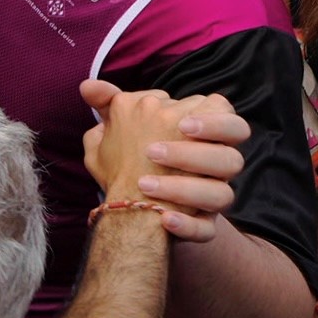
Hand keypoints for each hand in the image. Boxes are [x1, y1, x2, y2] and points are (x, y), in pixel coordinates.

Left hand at [76, 82, 249, 242]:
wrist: (131, 200)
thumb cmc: (131, 155)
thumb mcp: (119, 128)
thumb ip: (109, 103)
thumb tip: (87, 87)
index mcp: (203, 136)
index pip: (228, 119)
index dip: (215, 121)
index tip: (181, 124)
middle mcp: (214, 167)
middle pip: (231, 158)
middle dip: (195, 154)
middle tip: (153, 152)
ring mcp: (210, 199)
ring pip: (222, 195)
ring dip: (184, 189)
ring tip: (144, 186)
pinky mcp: (201, 227)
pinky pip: (207, 231)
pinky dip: (188, 226)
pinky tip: (164, 221)